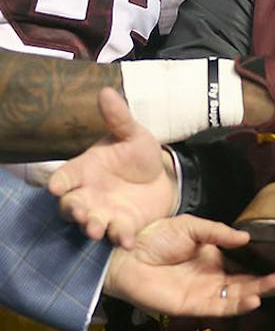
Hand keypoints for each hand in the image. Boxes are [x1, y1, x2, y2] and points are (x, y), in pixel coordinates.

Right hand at [48, 87, 175, 246]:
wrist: (161, 176)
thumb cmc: (137, 154)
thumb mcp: (132, 134)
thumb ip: (119, 118)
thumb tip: (106, 91)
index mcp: (85, 169)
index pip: (64, 177)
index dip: (59, 182)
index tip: (56, 187)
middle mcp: (88, 193)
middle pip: (71, 205)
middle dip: (73, 209)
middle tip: (79, 212)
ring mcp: (103, 211)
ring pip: (89, 222)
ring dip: (90, 226)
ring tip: (94, 229)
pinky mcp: (122, 225)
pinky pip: (117, 234)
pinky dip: (121, 238)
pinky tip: (128, 240)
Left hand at [104, 216, 274, 316]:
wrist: (125, 254)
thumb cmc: (154, 237)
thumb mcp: (192, 226)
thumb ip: (219, 233)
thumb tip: (247, 238)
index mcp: (215, 258)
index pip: (248, 265)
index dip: (268, 265)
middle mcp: (213, 277)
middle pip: (249, 283)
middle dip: (273, 282)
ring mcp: (203, 293)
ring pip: (239, 296)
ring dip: (261, 291)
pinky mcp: (191, 306)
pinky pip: (219, 307)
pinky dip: (238, 305)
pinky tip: (255, 299)